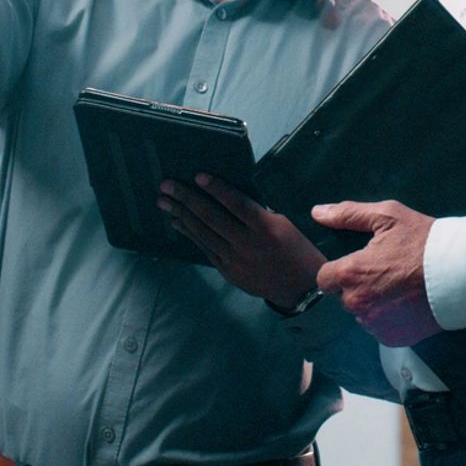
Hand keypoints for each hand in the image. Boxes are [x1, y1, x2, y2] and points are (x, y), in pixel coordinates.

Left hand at [159, 173, 323, 307]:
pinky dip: (189, 234)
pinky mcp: (228, 271)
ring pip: (203, 233)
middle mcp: (247, 244)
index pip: (236, 203)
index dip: (216, 188)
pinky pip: (204, 248)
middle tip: (167, 185)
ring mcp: (235, 260)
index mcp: (266, 228)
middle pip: (211, 217)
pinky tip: (177, 222)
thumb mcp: (285, 225)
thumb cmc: (298, 250)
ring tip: (163, 201)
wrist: (302, 290)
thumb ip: (259, 212)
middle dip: (186, 198)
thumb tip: (229, 195)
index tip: (197, 175)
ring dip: (180, 215)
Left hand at [311, 200, 441, 345]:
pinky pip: (380, 330)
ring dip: (372, 305)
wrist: (463, 273)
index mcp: (350, 274)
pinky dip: (388, 320)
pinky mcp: (393, 338)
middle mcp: (358, 303)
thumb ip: (348, 214)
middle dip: (358, 286)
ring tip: (398, 288)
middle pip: (344, 297)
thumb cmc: (424, 241)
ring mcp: (375, 324)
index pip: (324, 279)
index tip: (359, 264)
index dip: (339, 270)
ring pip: (362, 315)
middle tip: (385, 273)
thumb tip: (317, 212)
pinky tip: (406, 304)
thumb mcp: (388, 217)